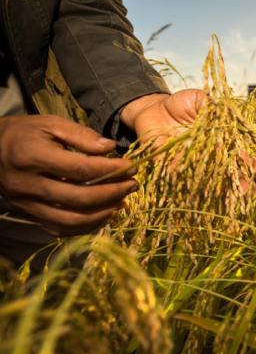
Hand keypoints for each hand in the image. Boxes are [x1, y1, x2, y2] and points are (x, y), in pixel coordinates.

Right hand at [0, 115, 137, 236]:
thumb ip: (82, 135)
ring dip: (103, 213)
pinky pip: (60, 229)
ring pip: (72, 220)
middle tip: (133, 185)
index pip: (82, 170)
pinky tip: (104, 214)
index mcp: (33, 157)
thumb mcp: (51, 124)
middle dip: (113, 193)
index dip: (112, 170)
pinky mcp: (29, 215)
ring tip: (122, 201)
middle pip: (80, 198)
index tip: (132, 167)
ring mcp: (27, 204)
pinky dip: (86, 226)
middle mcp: (28, 185)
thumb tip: (111, 148)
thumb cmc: (24, 133)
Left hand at [121, 90, 255, 188]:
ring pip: (207, 178)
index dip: (254, 167)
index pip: (240, 157)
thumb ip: (215, 108)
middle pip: (228, 174)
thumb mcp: (202, 100)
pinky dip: (185, 176)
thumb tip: (229, 117)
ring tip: (233, 200)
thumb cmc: (182, 104)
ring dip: (220, 190)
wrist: (153, 107)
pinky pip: (178, 171)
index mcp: (221, 141)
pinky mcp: (169, 163)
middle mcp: (208, 156)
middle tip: (253, 196)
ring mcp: (190, 162)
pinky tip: (197, 188)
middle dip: (241, 185)